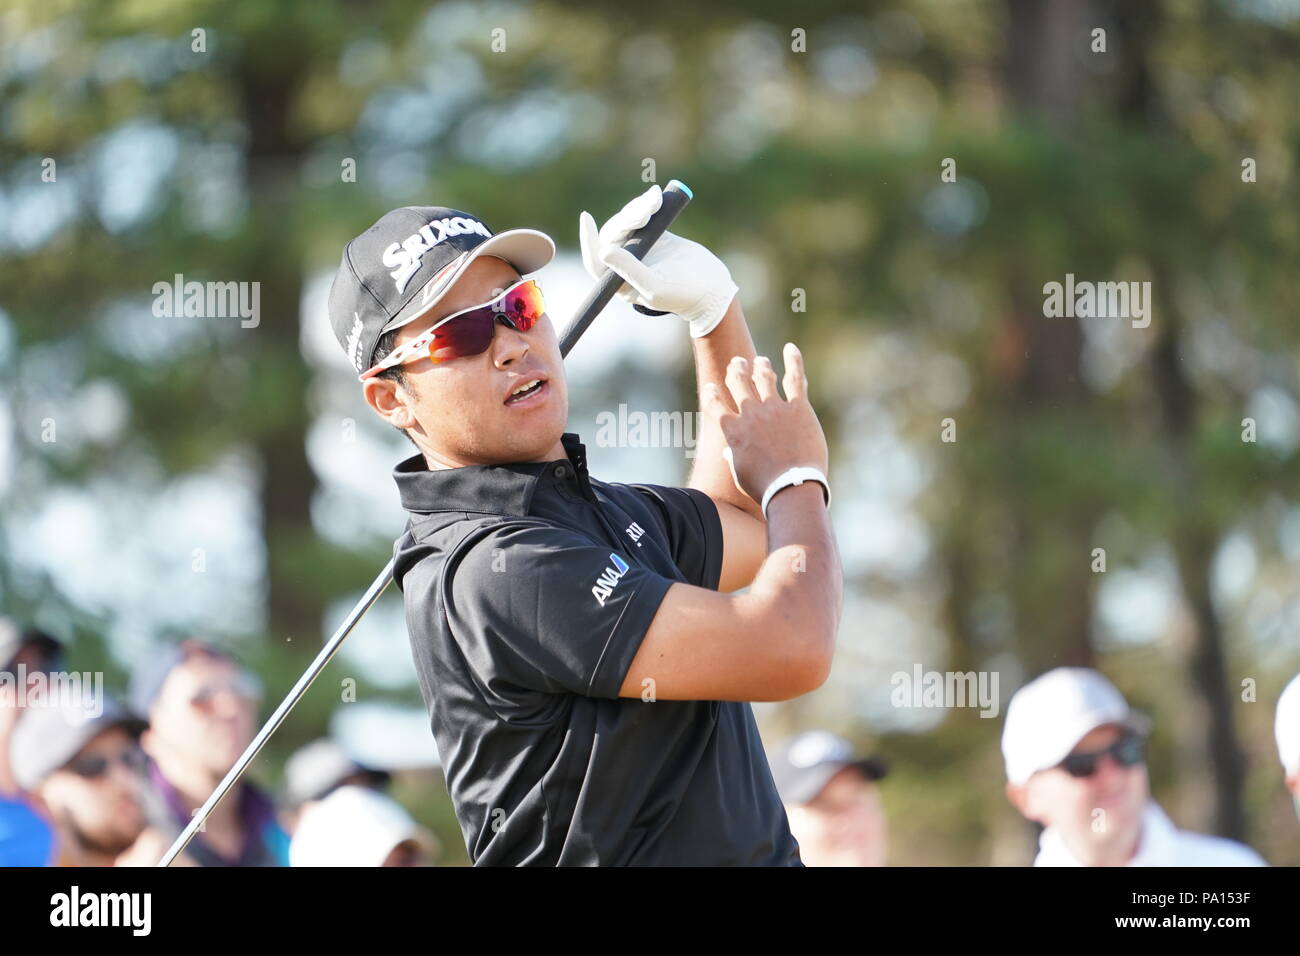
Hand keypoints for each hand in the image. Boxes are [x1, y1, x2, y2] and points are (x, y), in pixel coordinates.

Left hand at [579, 184, 738, 337]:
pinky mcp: (652, 233)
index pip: (595, 260)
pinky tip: (657, 196)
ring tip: (657, 201)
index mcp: (618, 281)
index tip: (586, 217)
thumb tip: (604, 251)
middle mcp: (623, 263)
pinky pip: (642, 213)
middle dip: (628, 218)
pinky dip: (648, 204)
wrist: (710, 286)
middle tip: (648, 211)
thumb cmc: (682, 293)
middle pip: (613, 234)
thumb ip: (630, 269)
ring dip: (640, 208)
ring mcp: (638, 246)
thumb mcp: (655, 285)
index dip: (589, 240)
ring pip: (627, 220)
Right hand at [702, 344, 828, 503]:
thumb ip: (732, 457)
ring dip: (760, 365)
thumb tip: (727, 451)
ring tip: (760, 360)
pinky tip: (790, 349)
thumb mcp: (740, 474)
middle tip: (737, 363)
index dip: (711, 394)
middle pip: (738, 383)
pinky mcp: (798, 408)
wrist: (793, 486)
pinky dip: (793, 361)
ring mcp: (774, 408)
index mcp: (733, 431)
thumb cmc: (765, 487)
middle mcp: (750, 414)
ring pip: (763, 377)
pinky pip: (795, 378)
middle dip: (735, 370)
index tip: (711, 387)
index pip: (715, 405)